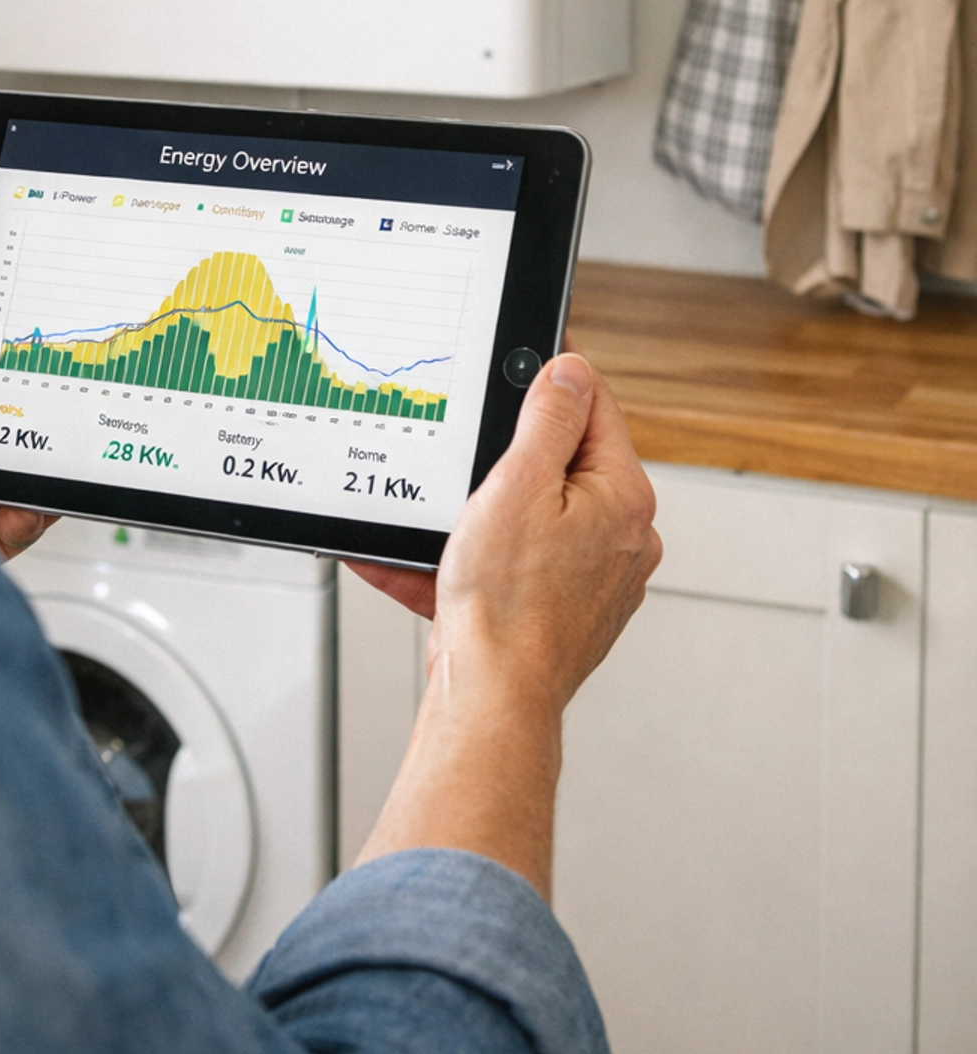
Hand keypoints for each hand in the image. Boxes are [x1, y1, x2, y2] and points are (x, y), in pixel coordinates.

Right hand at [425, 351, 658, 706]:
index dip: (554, 374)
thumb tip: (570, 370)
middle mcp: (623, 538)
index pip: (594, 405)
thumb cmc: (506, 604)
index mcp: (623, 497)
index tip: (527, 353)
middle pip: (563, 462)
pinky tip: (431, 564)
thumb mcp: (518, 484)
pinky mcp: (564, 610)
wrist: (491, 700)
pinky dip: (475, 558)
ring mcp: (595, 578)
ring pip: (533, 516)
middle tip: (468, 452)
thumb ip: (549, 419)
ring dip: (481, 512)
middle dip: (507, 456)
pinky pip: (517, 564)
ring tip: (444, 525)